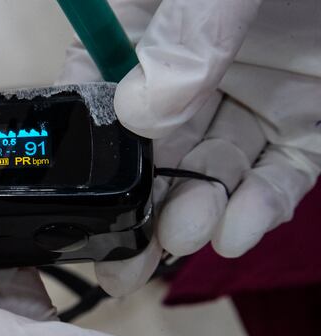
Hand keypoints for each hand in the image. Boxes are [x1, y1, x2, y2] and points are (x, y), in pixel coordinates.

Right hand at [58, 0, 320, 295]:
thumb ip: (185, 33)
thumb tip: (143, 109)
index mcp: (148, 30)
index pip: (99, 93)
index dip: (86, 149)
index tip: (80, 198)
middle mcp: (192, 71)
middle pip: (150, 151)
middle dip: (138, 210)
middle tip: (124, 261)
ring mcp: (250, 97)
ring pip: (213, 171)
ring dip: (196, 212)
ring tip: (184, 235)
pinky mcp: (305, 120)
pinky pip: (280, 173)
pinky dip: (262, 206)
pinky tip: (240, 229)